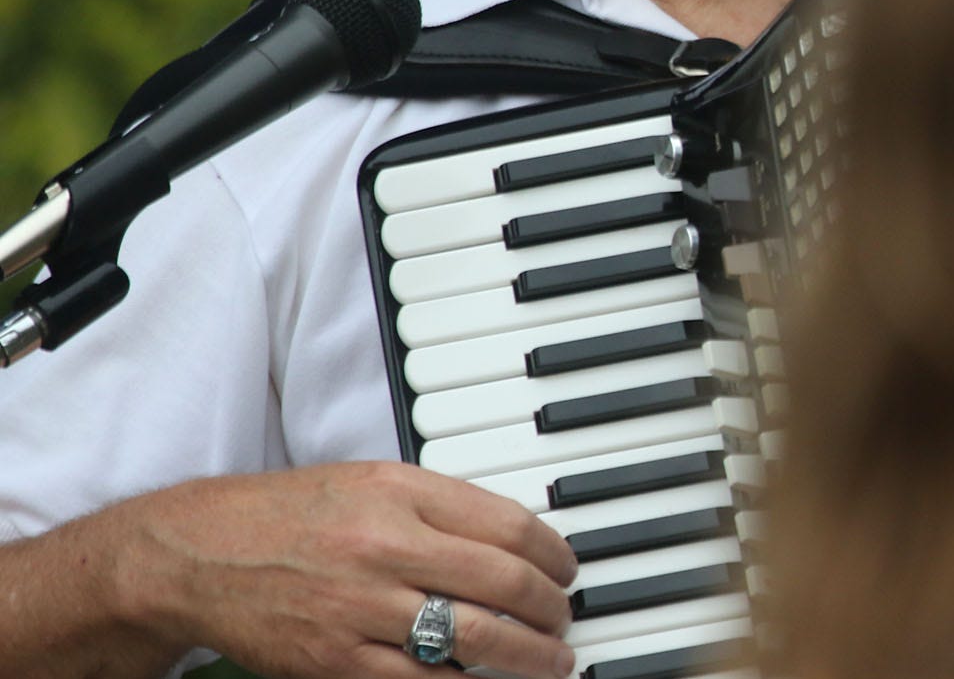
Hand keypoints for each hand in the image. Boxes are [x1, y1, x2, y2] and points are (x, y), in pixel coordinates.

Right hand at [109, 462, 578, 678]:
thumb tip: (517, 538)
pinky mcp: (337, 661)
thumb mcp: (371, 482)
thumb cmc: (289, 514)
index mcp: (400, 493)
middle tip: (564, 620)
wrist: (198, 554)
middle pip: (504, 583)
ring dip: (527, 656)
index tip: (567, 570)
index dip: (555, 554)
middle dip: (551, 609)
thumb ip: (442, 506)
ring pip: (475, 639)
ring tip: (549, 660)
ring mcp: (362, 607)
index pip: (510, 526)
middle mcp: (385, 546)